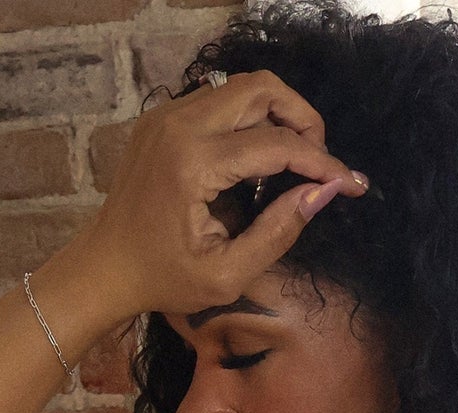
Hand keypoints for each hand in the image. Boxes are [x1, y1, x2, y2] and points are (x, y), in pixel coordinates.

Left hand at [80, 70, 367, 320]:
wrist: (106, 266)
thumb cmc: (164, 279)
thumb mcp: (227, 274)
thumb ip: (279, 231)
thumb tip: (325, 192)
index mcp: (193, 164)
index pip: (275, 144)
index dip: (321, 163)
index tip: (351, 184)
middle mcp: (179, 125)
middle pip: (261, 90)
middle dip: (303, 120)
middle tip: (321, 161)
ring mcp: (167, 115)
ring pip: (242, 87)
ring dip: (279, 115)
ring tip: (295, 159)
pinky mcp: (163, 117)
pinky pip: (220, 100)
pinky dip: (250, 119)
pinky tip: (259, 160)